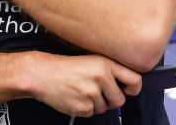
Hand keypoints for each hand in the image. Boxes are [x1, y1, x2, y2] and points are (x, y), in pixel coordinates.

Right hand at [25, 52, 140, 117]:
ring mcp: (91, 94)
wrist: (40, 74)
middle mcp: (100, 78)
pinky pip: (91, 113)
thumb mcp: (89, 60)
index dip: (133, 88)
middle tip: (95, 91)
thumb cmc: (64, 67)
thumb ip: (109, 71)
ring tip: (79, 91)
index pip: (135, 80)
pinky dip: (84, 108)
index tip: (126, 90)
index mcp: (104, 64)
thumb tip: (126, 88)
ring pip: (104, 108)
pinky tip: (73, 97)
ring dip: (94, 103)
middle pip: (119, 100)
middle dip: (110, 99)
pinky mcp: (82, 107)